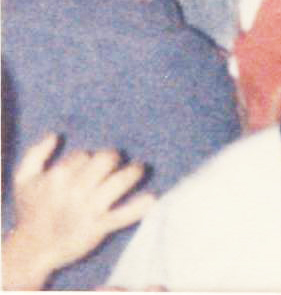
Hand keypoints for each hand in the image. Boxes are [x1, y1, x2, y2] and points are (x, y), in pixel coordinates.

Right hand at [3, 133, 154, 289]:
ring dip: (133, 172)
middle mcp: (75, 190)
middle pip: (107, 160)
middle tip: (115, 163)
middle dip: (113, 158)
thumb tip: (54, 135)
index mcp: (58, 176)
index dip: (87, 159)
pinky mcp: (99, 227)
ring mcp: (89, 209)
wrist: (31, 251)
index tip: (86, 166)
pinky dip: (139, 207)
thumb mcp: (23, 180)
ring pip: (120, 181)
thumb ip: (35, 154)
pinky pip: (124, 214)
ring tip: (139, 170)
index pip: (84, 155)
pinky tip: (151, 198)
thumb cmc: (29, 212)